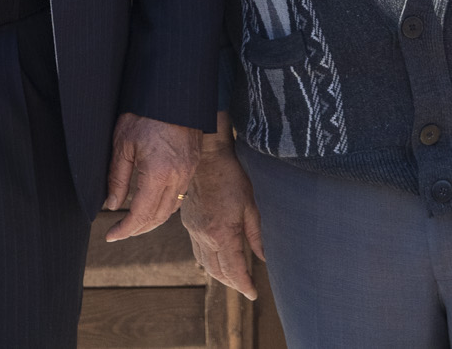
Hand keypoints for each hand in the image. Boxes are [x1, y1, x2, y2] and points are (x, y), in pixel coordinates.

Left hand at [103, 113, 200, 242]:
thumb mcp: (122, 143)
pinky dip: (164, 206)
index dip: (125, 229)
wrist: (174, 92)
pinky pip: (179, 195)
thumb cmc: (145, 113)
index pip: (141, 214)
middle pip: (158, 217)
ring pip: (170, 209)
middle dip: (138, 229)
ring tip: (133, 222)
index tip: (111, 235)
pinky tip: (151, 203)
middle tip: (120, 232)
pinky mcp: (193, 165)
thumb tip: (112, 205)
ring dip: (152, 220)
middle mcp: (177, 177)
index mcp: (158, 173)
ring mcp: (189, 172)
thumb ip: (117, 178)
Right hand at [179, 130, 262, 296]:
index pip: (234, 270)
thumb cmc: (232, 177)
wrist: (206, 157)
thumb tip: (263, 257)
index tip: (252, 293)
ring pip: (204, 263)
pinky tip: (216, 259)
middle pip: (217, 272)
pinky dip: (207, 260)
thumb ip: (256, 235)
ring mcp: (193, 230)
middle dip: (232, 283)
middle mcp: (205, 236)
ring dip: (219, 275)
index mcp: (222, 233)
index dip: (244, 285)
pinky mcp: (187, 222)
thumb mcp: (251, 205)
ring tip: (232, 278)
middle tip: (245, 288)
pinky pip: (196, 250)